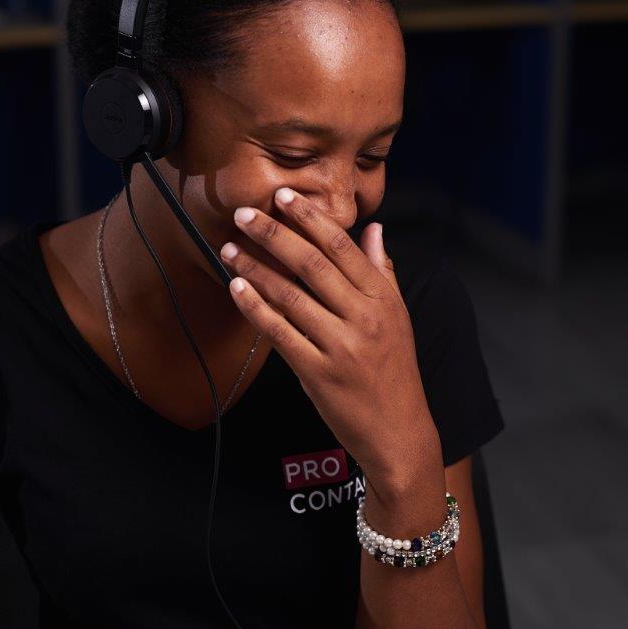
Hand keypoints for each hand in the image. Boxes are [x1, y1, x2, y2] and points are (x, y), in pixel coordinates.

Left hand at [219, 187, 438, 487]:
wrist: (399, 431)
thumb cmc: (394, 372)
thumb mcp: (397, 317)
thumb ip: (382, 272)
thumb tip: (374, 231)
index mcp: (383, 298)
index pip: (342, 246)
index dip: (309, 218)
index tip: (284, 197)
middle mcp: (363, 317)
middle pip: (311, 263)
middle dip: (273, 234)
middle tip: (244, 214)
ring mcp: (340, 345)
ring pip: (290, 295)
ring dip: (255, 268)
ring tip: (230, 248)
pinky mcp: (318, 373)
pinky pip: (279, 333)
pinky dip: (255, 308)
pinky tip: (236, 289)